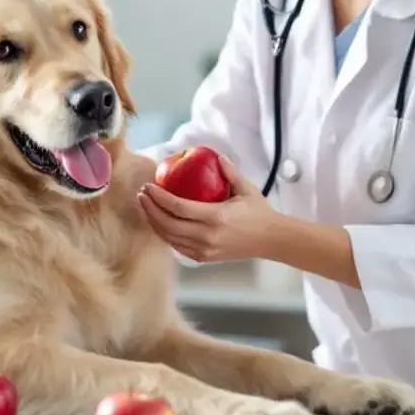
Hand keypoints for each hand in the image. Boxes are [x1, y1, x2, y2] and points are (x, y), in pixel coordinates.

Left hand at [137, 155, 278, 263]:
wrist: (271, 240)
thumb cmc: (259, 213)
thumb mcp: (246, 188)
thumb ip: (230, 171)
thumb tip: (216, 157)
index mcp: (216, 217)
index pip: (179, 207)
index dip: (159, 197)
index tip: (149, 186)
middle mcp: (207, 236)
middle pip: (168, 224)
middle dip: (150, 209)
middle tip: (142, 195)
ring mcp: (204, 250)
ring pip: (169, 238)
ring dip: (154, 222)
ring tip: (146, 207)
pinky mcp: (204, 258)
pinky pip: (177, 246)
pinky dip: (165, 234)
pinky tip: (159, 223)